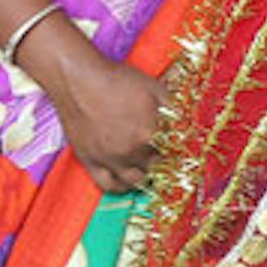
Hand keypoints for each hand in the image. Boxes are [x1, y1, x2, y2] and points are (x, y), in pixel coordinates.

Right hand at [46, 52, 167, 194]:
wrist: (77, 79)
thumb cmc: (116, 80)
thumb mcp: (155, 88)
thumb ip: (174, 110)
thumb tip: (189, 124)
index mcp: (149, 134)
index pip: (174, 153)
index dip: (179, 151)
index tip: (180, 149)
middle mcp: (130, 152)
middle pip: (157, 168)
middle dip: (164, 162)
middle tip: (165, 155)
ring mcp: (109, 159)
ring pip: (135, 181)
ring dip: (145, 176)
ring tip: (149, 167)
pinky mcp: (89, 161)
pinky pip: (108, 186)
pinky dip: (121, 187)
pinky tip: (127, 180)